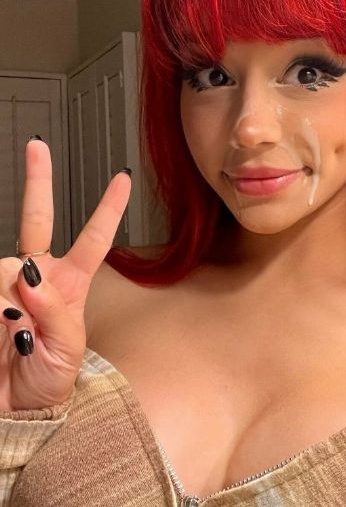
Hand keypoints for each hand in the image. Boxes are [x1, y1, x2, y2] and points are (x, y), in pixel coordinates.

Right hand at [0, 137, 130, 410]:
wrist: (15, 409)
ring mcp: (7, 283)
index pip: (94, 239)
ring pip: (5, 268)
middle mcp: (37, 276)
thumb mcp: (65, 349)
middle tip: (37, 146)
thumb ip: (51, 312)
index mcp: (70, 285)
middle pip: (39, 219)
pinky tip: (3, 330)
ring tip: (14, 338)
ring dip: (9, 305)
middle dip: (38, 181)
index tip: (122, 179)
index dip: (108, 209)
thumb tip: (31, 278)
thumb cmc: (47, 380)